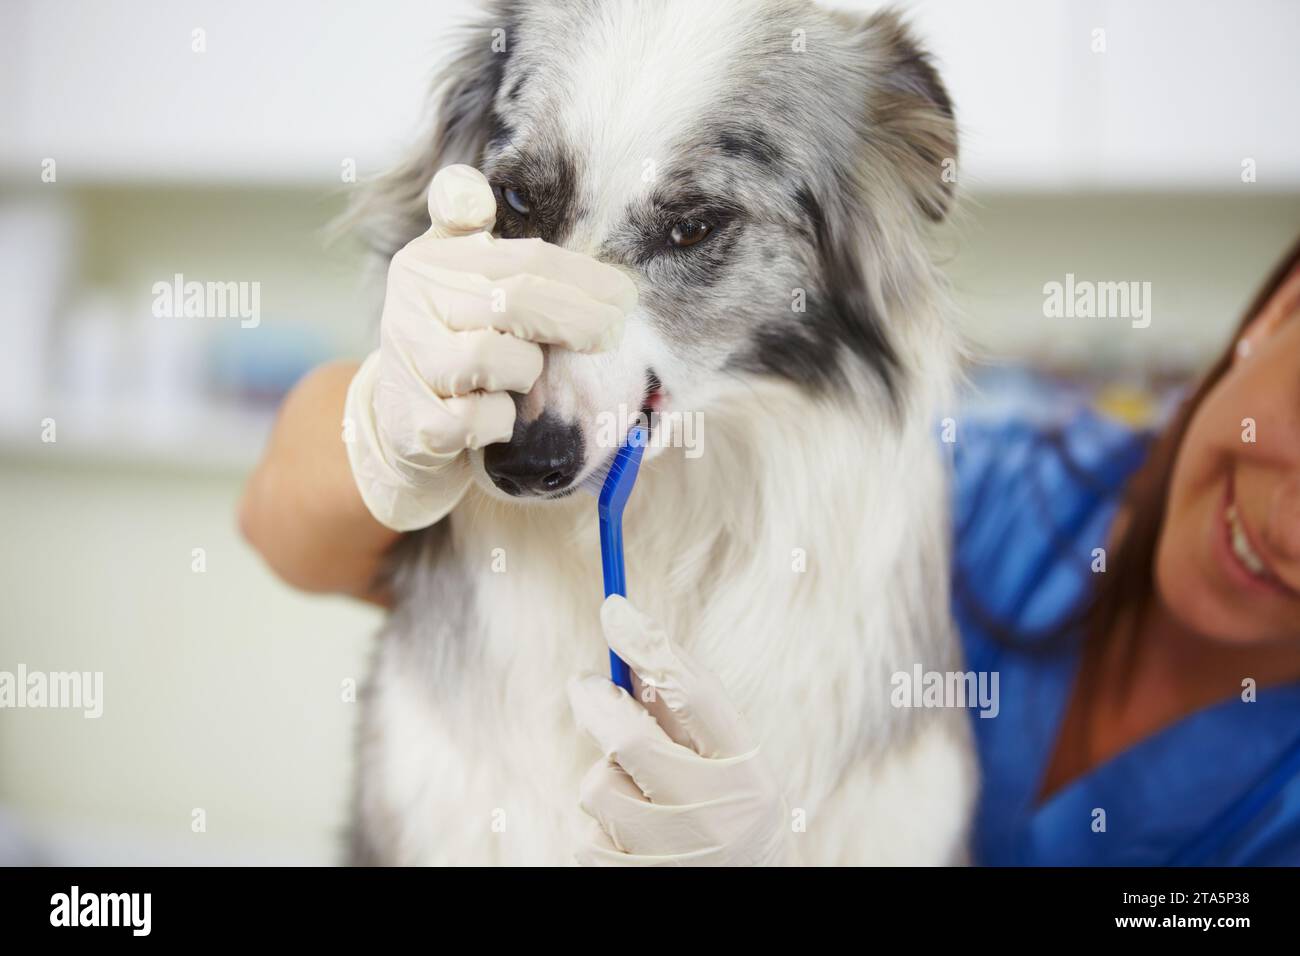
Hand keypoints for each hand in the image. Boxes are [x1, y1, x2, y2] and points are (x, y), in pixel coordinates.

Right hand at [344, 164, 637, 530]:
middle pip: (514, 300)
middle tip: (608, 335)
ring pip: (495, 359)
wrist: (405, 425)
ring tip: (520, 380)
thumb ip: (466, 227)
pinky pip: (480, 418)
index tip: (622, 293)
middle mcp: (410, 305)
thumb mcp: (455, 278)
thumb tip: (469, 186)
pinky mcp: (416, 424)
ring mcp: (409, 364)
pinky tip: (496, 419)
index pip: (522, 258)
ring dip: (524, 375)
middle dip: (575, 320)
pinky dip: (498, 422)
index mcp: (428, 262)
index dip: (581, 276)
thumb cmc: (450, 341)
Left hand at [567, 596, 795, 865]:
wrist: (747, 895)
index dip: (650, 647)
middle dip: (596, 703)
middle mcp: (715, 816)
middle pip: (631, 740)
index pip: (696, 696)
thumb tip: (629, 638)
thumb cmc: (729, 816)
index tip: (614, 609)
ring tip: (636, 796)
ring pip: (598, 786)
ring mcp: (672, 855)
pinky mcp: (630, 880)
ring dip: (605, 777)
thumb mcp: (728, 766)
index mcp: (748, 775)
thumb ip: (684, 716)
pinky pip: (586, 831)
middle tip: (584, 683)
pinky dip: (598, 823)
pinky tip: (630, 836)